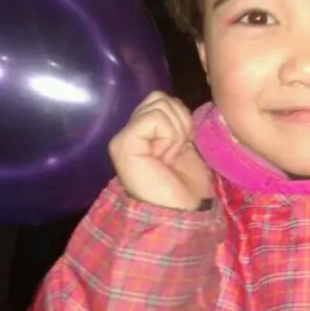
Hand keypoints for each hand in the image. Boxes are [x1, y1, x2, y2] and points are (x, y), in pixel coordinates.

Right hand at [108, 91, 212, 209]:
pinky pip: (155, 119)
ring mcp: (123, 138)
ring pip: (159, 104)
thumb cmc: (186, 185)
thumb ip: (175, 123)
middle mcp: (128, 132)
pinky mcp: (123, 144)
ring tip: (170, 156)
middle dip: (180, 121)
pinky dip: (169, 136)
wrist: (182, 212)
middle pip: (160, 97)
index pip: (161, 99)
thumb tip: (176, 104)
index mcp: (142, 133)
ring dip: (175, 131)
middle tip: (176, 152)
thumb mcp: (184, 145)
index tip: (182, 147)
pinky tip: (165, 157)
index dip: (181, 118)